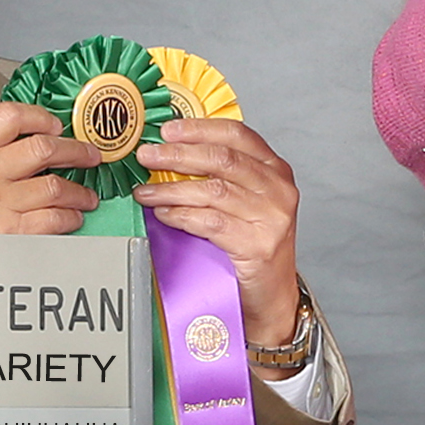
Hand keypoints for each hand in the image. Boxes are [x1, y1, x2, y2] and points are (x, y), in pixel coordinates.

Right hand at [0, 101, 99, 234]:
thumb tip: (27, 141)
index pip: (9, 117)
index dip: (41, 117)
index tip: (56, 126)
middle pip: (43, 148)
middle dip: (76, 151)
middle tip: (89, 155)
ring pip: (55, 186)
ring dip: (79, 191)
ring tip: (86, 195)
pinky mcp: (8, 231)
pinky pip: (52, 219)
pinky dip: (70, 217)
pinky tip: (73, 217)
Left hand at [133, 117, 304, 344]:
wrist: (273, 294)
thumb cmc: (254, 244)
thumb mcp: (247, 201)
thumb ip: (222, 175)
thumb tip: (171, 152)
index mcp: (276, 170)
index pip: (237, 135)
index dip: (199, 129)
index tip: (168, 129)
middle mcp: (278, 190)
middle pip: (222, 159)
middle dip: (178, 154)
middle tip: (147, 156)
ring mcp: (272, 218)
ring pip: (212, 190)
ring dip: (172, 189)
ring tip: (146, 192)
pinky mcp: (257, 245)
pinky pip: (210, 222)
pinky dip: (181, 216)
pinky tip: (165, 214)